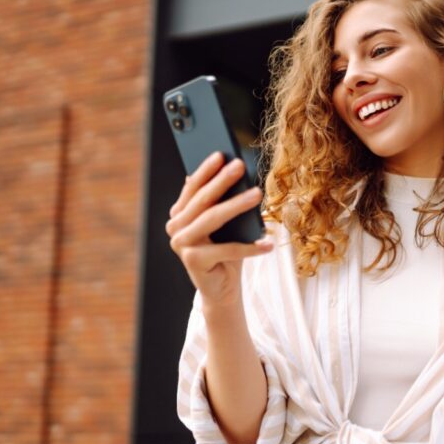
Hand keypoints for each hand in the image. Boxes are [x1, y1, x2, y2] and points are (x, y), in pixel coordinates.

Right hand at [165, 152, 272, 306]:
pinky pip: (227, 249)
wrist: (222, 289)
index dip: (207, 169)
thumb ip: (222, 203)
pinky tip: (268, 242)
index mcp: (179, 214)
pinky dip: (250, 246)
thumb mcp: (226, 225)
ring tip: (258, 194)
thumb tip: (232, 173)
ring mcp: (181, 245)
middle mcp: (175, 228)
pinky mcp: (193, 261)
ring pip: (212, 219)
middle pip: (202, 200)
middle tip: (239, 165)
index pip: (193, 187)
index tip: (222, 153)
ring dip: (237, 205)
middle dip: (222, 181)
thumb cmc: (227, 252)